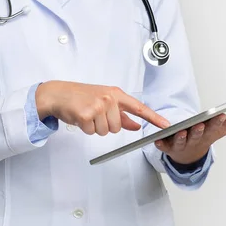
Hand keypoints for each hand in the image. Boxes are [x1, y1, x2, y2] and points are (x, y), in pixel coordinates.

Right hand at [35, 81, 169, 135]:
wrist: (58, 94)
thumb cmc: (82, 97)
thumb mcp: (105, 101)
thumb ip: (122, 115)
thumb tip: (137, 125)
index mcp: (116, 94)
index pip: (139, 107)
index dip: (154, 118)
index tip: (166, 125)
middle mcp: (109, 98)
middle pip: (118, 127)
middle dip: (106, 125)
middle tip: (95, 115)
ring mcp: (98, 105)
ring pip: (106, 131)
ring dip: (95, 127)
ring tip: (87, 115)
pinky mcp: (86, 114)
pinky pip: (92, 132)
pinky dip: (85, 128)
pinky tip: (80, 117)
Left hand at [155, 104, 225, 164]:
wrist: (189, 155)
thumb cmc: (206, 136)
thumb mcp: (223, 128)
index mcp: (209, 134)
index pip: (215, 128)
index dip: (217, 122)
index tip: (220, 115)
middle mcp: (196, 139)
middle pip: (198, 135)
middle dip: (199, 130)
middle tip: (200, 125)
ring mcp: (182, 144)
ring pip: (181, 141)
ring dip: (182, 138)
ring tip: (181, 132)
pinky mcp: (168, 146)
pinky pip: (163, 146)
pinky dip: (161, 144)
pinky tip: (157, 140)